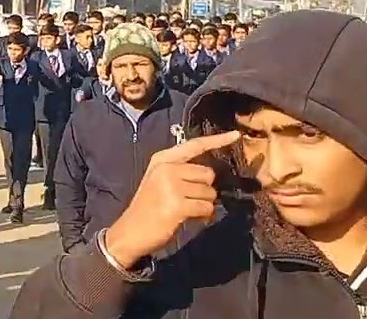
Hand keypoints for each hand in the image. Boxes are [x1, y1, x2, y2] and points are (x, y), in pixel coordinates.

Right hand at [103, 130, 240, 267]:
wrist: (130, 231)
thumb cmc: (149, 207)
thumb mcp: (159, 180)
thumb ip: (180, 171)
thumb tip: (209, 174)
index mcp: (162, 159)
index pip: (194, 145)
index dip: (217, 140)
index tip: (236, 135)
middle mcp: (167, 168)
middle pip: (208, 173)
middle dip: (204, 189)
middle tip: (186, 200)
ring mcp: (171, 186)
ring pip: (210, 192)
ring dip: (203, 204)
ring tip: (184, 210)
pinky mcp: (178, 205)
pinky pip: (206, 208)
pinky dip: (202, 216)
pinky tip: (187, 218)